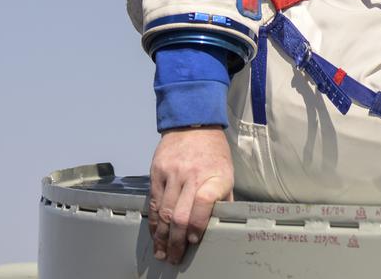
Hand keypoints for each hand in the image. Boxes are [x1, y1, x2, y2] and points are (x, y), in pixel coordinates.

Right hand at [148, 126, 233, 264]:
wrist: (194, 123)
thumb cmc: (213, 151)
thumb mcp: (226, 171)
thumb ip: (222, 197)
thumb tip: (222, 222)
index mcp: (215, 175)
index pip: (204, 203)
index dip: (198, 225)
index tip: (194, 240)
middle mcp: (192, 175)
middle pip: (181, 215)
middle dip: (177, 242)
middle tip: (175, 257)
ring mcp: (172, 174)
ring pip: (165, 213)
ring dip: (162, 237)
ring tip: (163, 253)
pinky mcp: (157, 172)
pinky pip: (154, 203)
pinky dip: (154, 223)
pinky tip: (156, 235)